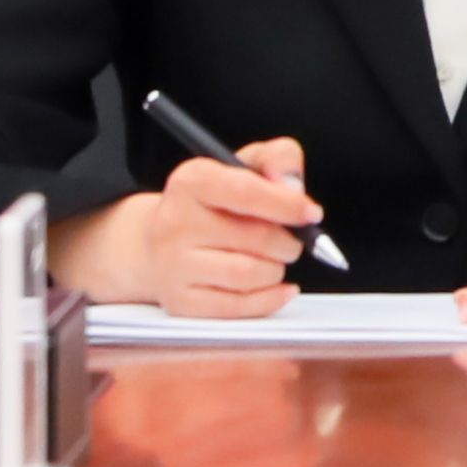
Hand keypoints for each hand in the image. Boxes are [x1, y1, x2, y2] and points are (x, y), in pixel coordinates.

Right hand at [71, 138, 319, 315]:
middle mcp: (175, 222)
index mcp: (191, 181)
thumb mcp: (242, 165)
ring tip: (274, 260)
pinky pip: (237, 307)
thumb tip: (293, 187)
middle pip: (255, 238)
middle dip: (288, 242)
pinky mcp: (179, 301)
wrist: (154, 243)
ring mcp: (173, 265)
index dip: (288, 204)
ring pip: (248, 275)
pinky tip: (280, 288)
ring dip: (276, 269)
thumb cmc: (211, 203)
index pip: (247, 192)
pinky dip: (270, 299)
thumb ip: (277, 159)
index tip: (312, 214)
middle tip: (292, 241)